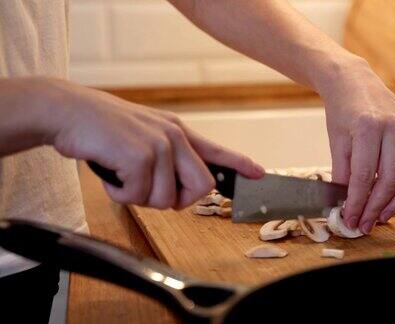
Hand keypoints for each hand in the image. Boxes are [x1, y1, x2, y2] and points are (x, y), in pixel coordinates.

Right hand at [39, 78, 263, 208]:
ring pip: (166, 199)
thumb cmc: (103, 128)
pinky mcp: (141, 155)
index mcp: (177, 131)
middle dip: (177, 200)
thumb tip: (178, 192)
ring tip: (122, 175)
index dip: (239, 164)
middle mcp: (175, 136)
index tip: (259, 173)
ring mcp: (160, 145)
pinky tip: (111, 173)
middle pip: (201, 187)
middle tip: (149, 190)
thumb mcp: (143, 135)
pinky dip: (120, 194)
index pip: (216, 150)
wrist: (68, 111)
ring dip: (140, 197)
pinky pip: (138, 196)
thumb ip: (166, 158)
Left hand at [319, 60, 394, 233]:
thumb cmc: (342, 111)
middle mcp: (394, 129)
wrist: (353, 80)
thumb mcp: (336, 141)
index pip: (364, 177)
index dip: (357, 203)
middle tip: (365, 224)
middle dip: (376, 207)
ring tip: (384, 216)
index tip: (350, 220)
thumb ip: (343, 172)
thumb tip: (347, 204)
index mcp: (368, 130)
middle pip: (390, 179)